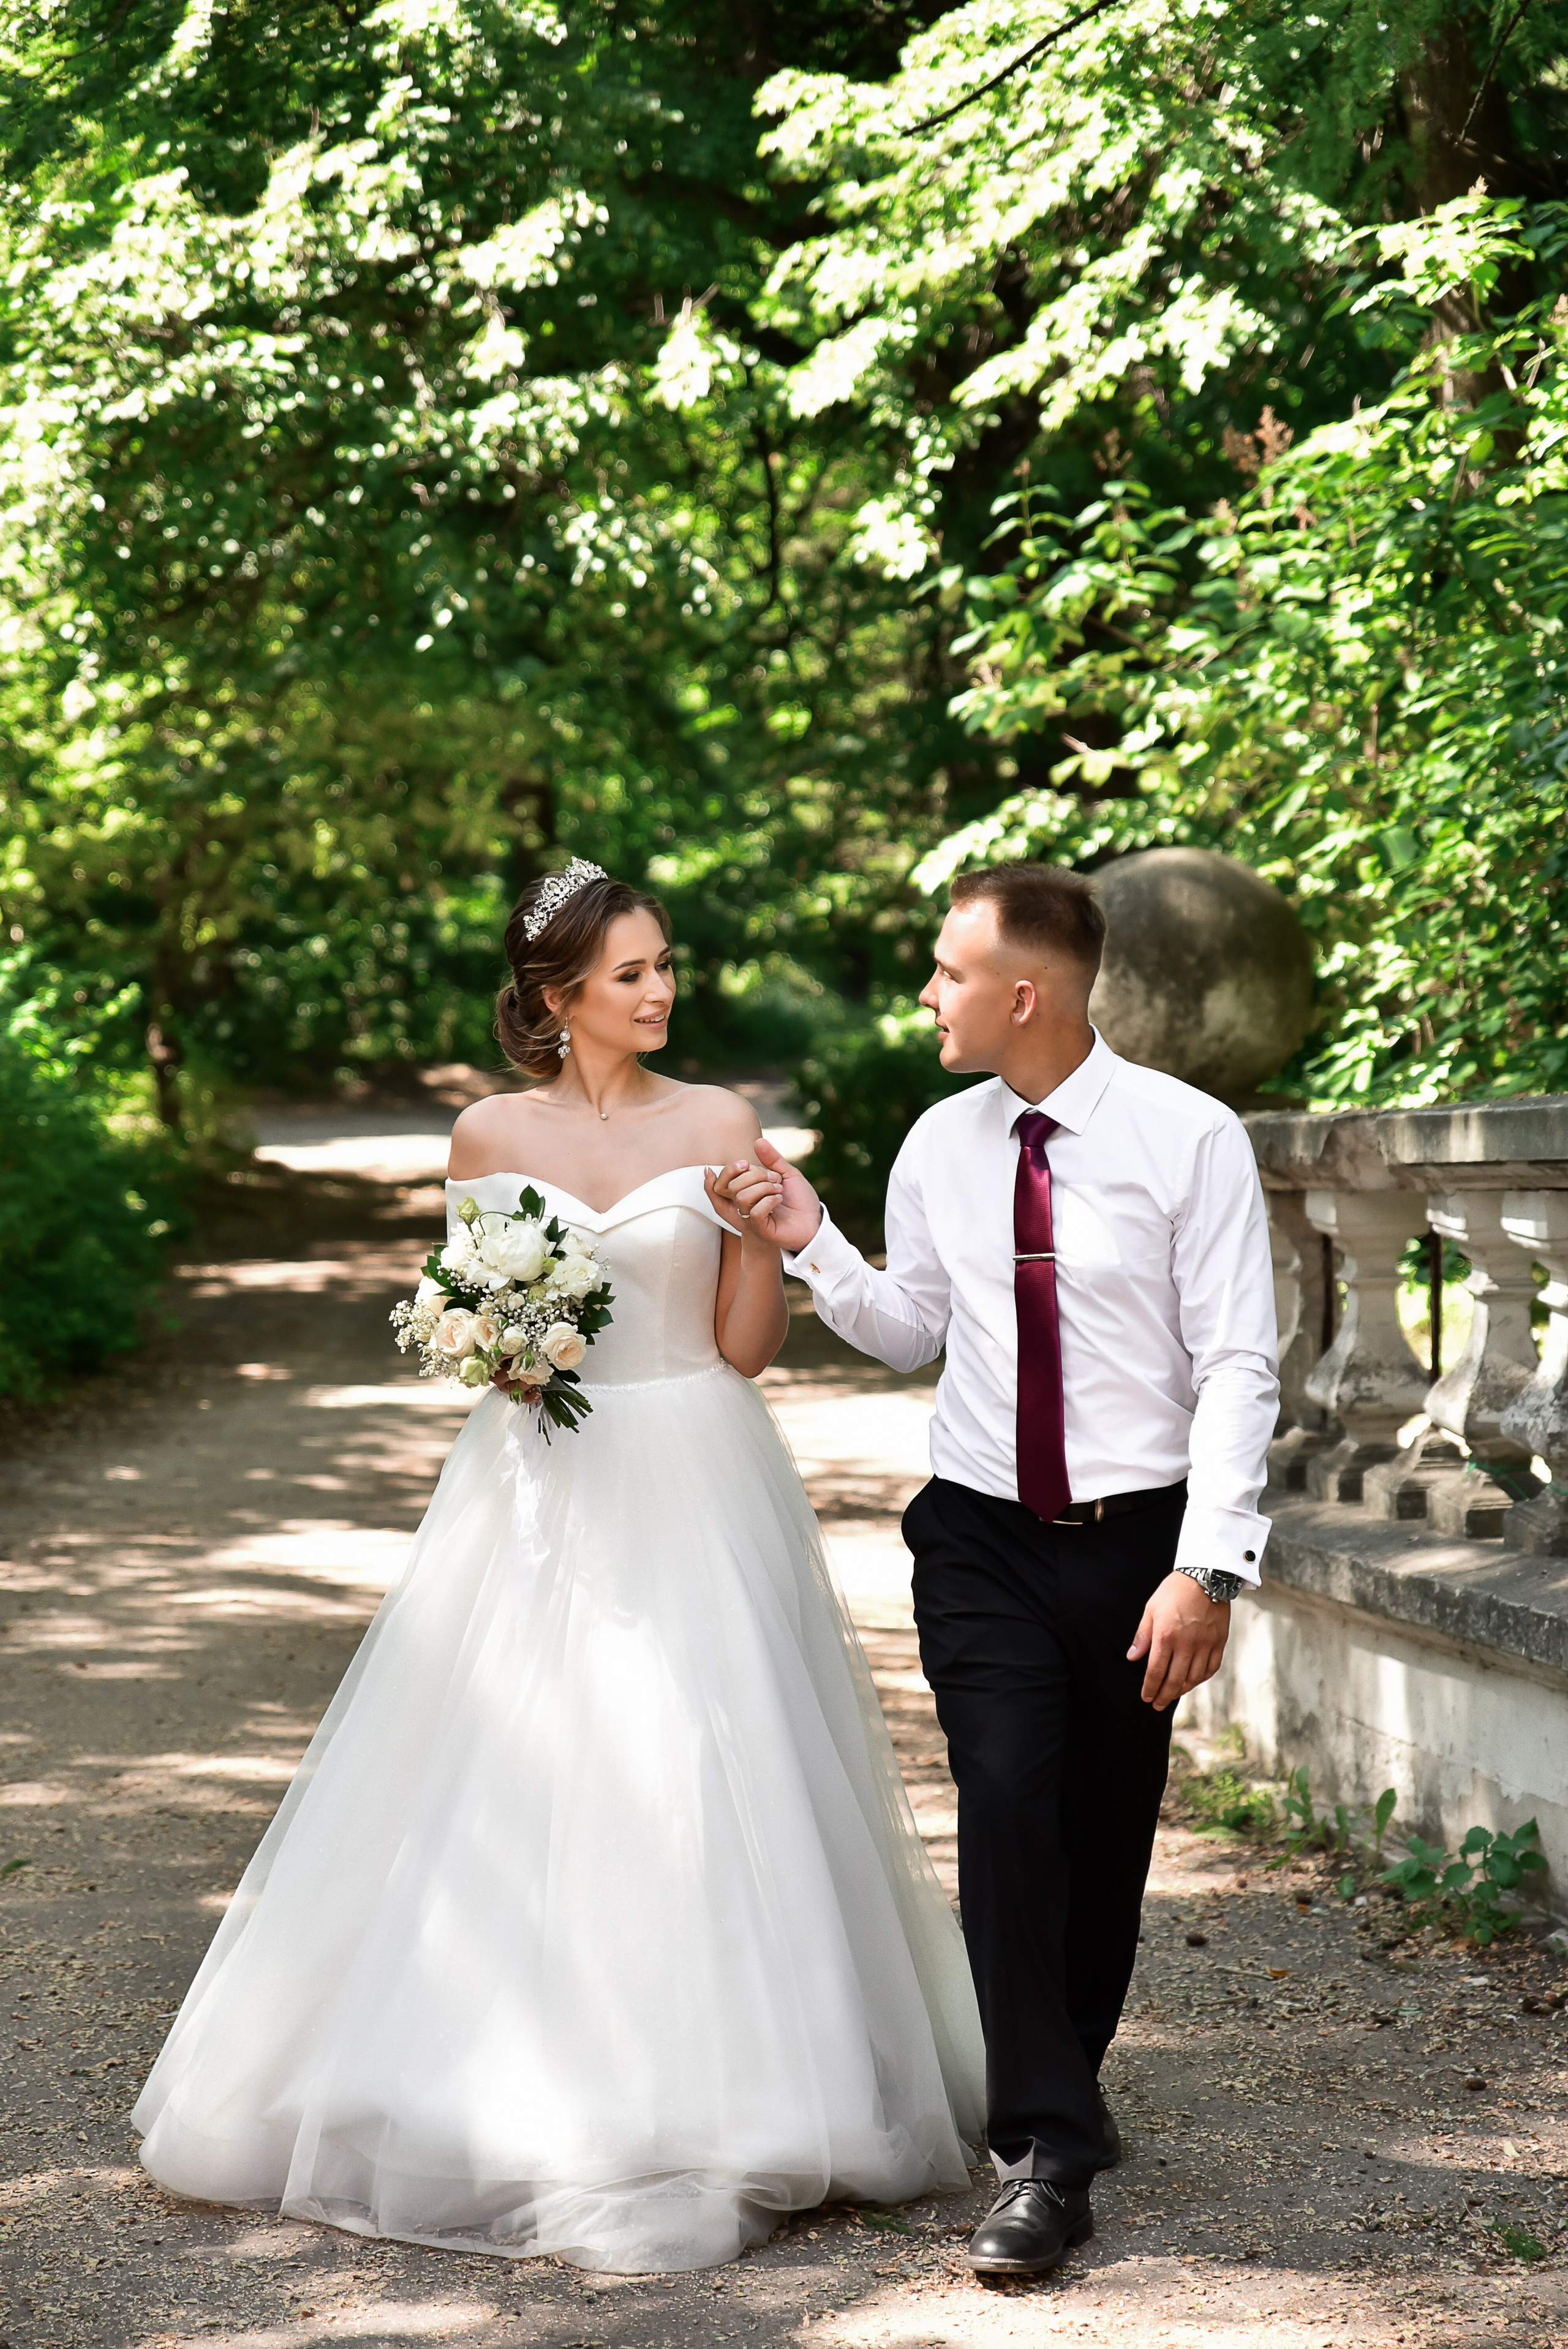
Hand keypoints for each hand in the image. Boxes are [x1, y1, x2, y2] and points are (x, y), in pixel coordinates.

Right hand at [707, 1139, 822, 1252]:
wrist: (815, 1219)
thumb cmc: (800, 1198)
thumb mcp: (787, 1173)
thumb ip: (772, 1159)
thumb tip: (759, 1140)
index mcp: (748, 1189)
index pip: (727, 1178)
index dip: (735, 1167)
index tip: (749, 1163)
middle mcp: (746, 1204)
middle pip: (733, 1186)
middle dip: (756, 1176)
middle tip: (776, 1179)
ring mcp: (751, 1218)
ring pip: (742, 1197)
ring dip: (765, 1188)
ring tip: (779, 1190)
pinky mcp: (761, 1229)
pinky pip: (755, 1212)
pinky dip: (769, 1201)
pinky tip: (779, 1200)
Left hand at [1127, 1572, 1230, 1710]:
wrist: (1205, 1576)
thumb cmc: (1174, 1591)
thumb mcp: (1151, 1609)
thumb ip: (1143, 1635)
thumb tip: (1132, 1657)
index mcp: (1166, 1636)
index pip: (1156, 1671)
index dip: (1150, 1688)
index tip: (1146, 1697)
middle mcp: (1186, 1644)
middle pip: (1174, 1680)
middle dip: (1164, 1695)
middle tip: (1157, 1704)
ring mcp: (1205, 1645)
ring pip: (1193, 1678)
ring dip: (1182, 1690)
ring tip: (1173, 1693)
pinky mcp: (1219, 1642)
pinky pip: (1211, 1668)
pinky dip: (1201, 1678)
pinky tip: (1193, 1681)